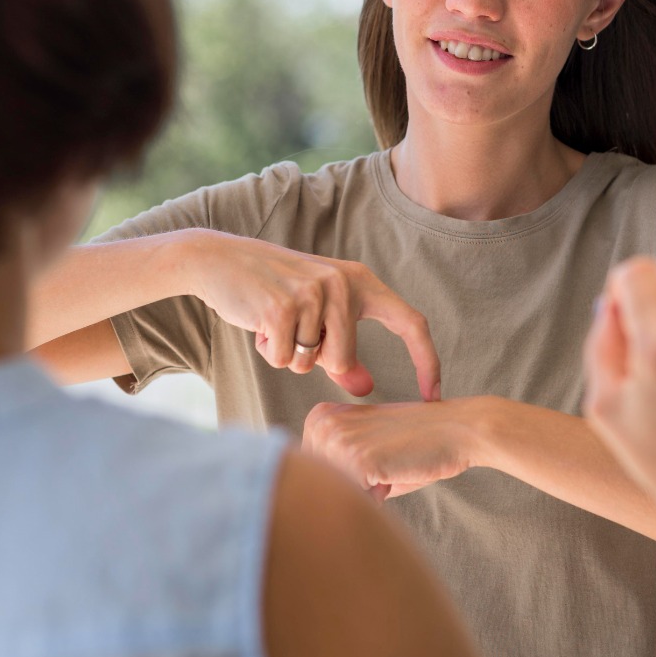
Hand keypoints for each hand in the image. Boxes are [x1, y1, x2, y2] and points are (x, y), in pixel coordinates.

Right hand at [182, 230, 440, 400]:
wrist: (221, 260)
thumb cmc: (273, 293)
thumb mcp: (316, 316)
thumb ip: (342, 350)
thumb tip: (366, 388)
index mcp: (361, 282)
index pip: (411, 323)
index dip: (427, 361)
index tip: (434, 396)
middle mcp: (342, 283)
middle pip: (343, 359)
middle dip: (315, 361)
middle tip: (293, 331)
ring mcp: (313, 293)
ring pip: (311, 362)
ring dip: (288, 354)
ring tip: (274, 323)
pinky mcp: (282, 307)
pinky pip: (284, 359)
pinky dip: (269, 351)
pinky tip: (258, 323)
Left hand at [301, 400, 477, 501]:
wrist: (457, 430)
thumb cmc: (415, 448)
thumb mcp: (363, 452)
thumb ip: (334, 471)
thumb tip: (309, 511)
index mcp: (319, 418)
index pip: (312, 477)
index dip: (347, 481)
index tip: (374, 459)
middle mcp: (321, 425)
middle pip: (321, 490)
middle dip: (354, 490)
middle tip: (384, 465)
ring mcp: (337, 440)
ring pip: (338, 496)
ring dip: (366, 495)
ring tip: (388, 468)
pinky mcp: (357, 459)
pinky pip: (357, 501)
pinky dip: (378, 499)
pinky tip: (394, 472)